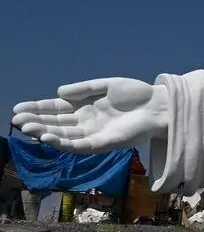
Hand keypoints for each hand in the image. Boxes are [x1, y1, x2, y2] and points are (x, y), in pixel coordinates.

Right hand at [12, 77, 169, 153]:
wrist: (159, 105)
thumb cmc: (135, 94)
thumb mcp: (106, 85)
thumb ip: (83, 89)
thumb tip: (58, 92)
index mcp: (85, 107)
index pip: (56, 108)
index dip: (37, 109)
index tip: (18, 108)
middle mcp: (85, 122)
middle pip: (55, 123)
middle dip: (36, 121)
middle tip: (16, 120)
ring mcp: (92, 133)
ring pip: (63, 135)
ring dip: (44, 132)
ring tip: (27, 128)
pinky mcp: (102, 144)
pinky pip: (79, 146)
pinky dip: (63, 143)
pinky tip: (49, 138)